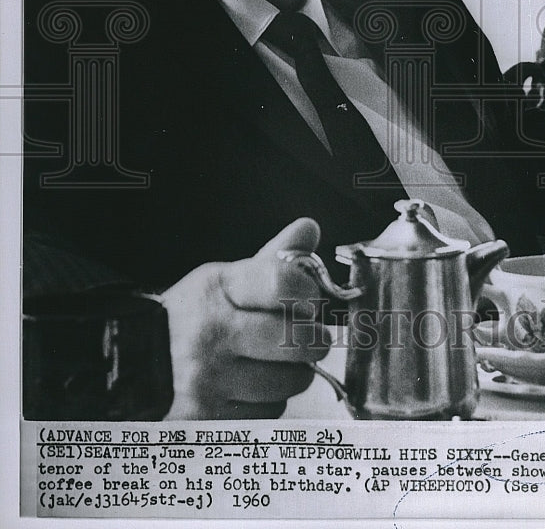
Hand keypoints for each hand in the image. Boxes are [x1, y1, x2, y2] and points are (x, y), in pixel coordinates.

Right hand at [161, 219, 329, 418]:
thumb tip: (309, 228)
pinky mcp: (209, 418)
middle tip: (306, 337)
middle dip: (312, 339)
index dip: (308, 291)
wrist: (132, 364)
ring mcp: (209, 379)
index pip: (282, 281)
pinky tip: (249, 387)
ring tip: (272, 363)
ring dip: (291, 374)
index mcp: (217, 289)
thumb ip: (272, 258)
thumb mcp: (223, 280)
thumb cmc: (189, 318)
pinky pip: (269, 412)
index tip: (310, 300)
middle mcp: (212, 332)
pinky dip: (269, 402)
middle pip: (297, 338)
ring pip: (289, 381)